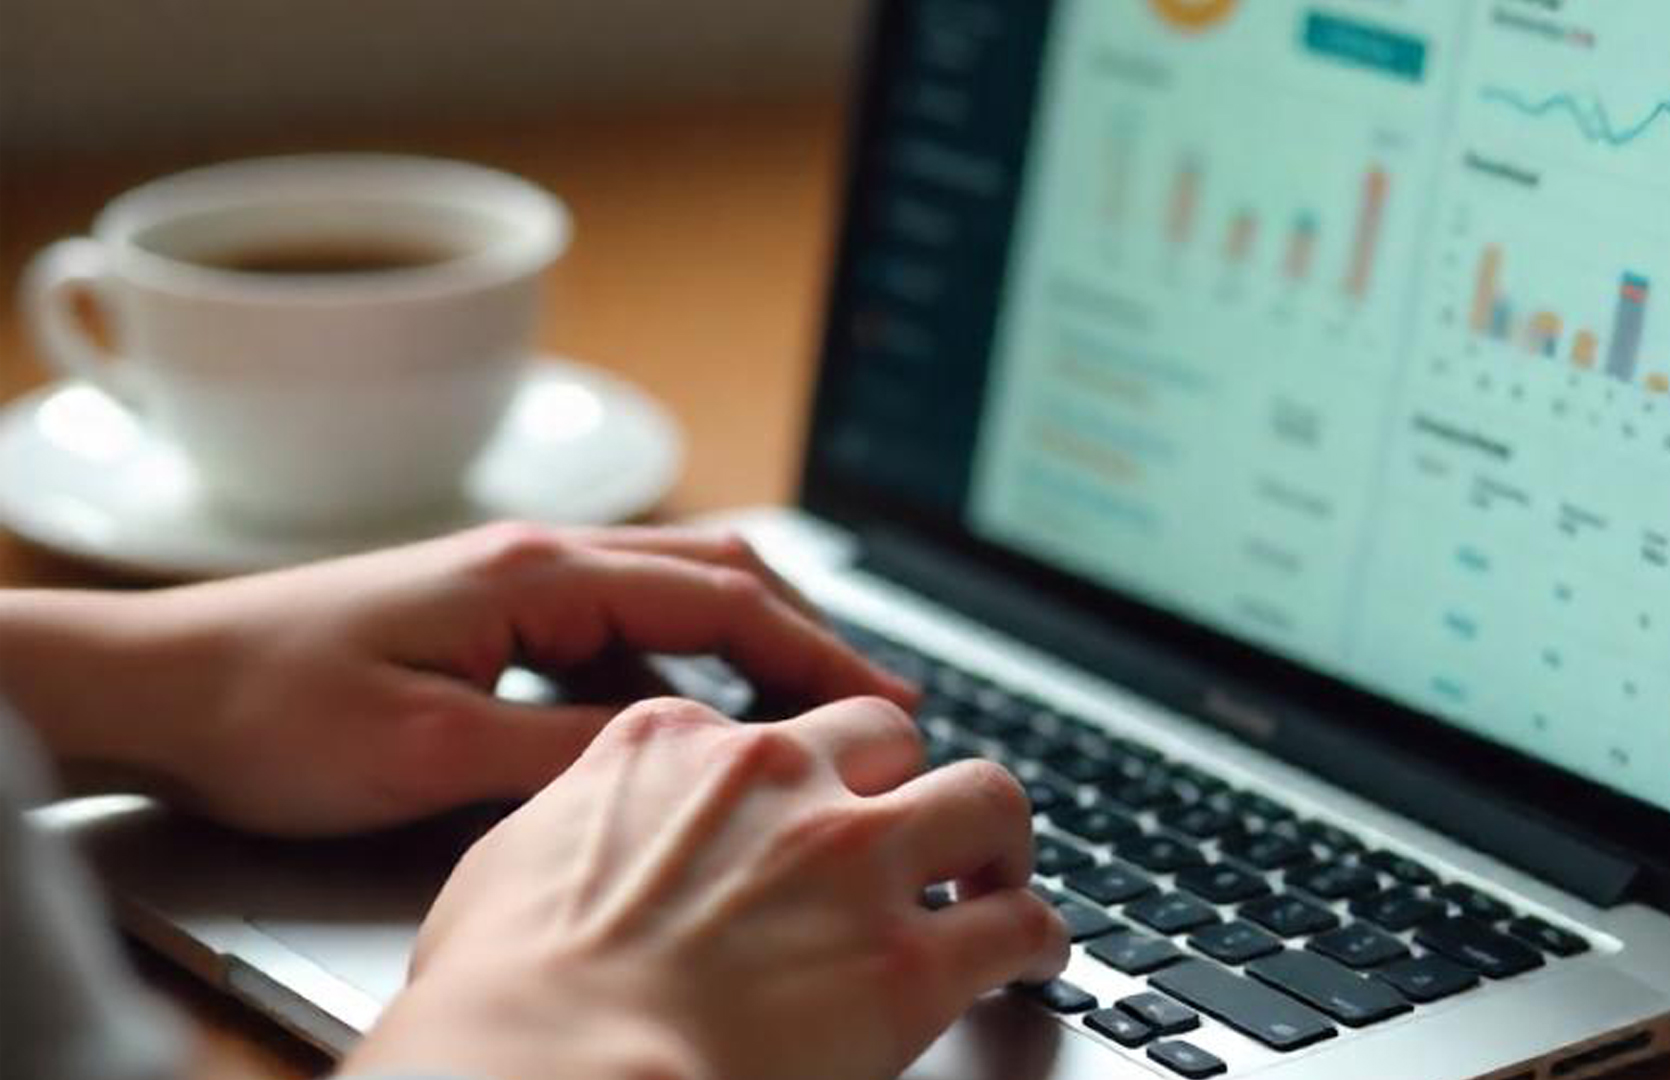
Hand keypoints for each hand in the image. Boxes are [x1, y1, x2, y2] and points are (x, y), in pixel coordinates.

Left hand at [0, 522, 911, 834]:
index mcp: (537, 573)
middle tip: (874, 704)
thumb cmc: (273, 709)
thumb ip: (568, 750)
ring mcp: (516, 580)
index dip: (816, 652)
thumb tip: (682, 755)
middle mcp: (538, 558)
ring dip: (751, 646)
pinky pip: (620, 624)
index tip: (883, 701)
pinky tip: (694, 716)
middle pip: (717, 574)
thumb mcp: (431, 755)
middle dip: (807, 635)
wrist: (163, 685)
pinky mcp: (492, 613)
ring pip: (673, 594)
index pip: (720, 599)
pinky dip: (684, 661)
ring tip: (808, 715)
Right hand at [342, 696, 1069, 1079]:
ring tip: (1001, 875)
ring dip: (997, 839)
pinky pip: (1018, 925)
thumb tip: (595, 836)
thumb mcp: (513, 860)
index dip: (798, 773)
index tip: (808, 802)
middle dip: (902, 781)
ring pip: (984, 797)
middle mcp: (777, 779)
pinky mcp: (906, 962)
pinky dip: (1038, 938)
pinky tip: (1036, 958)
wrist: (547, 1072)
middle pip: (886, 736)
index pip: (770, 727)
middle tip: (910, 830)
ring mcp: (851, 860)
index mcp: (676, 748)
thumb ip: (584, 819)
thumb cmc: (501, 996)